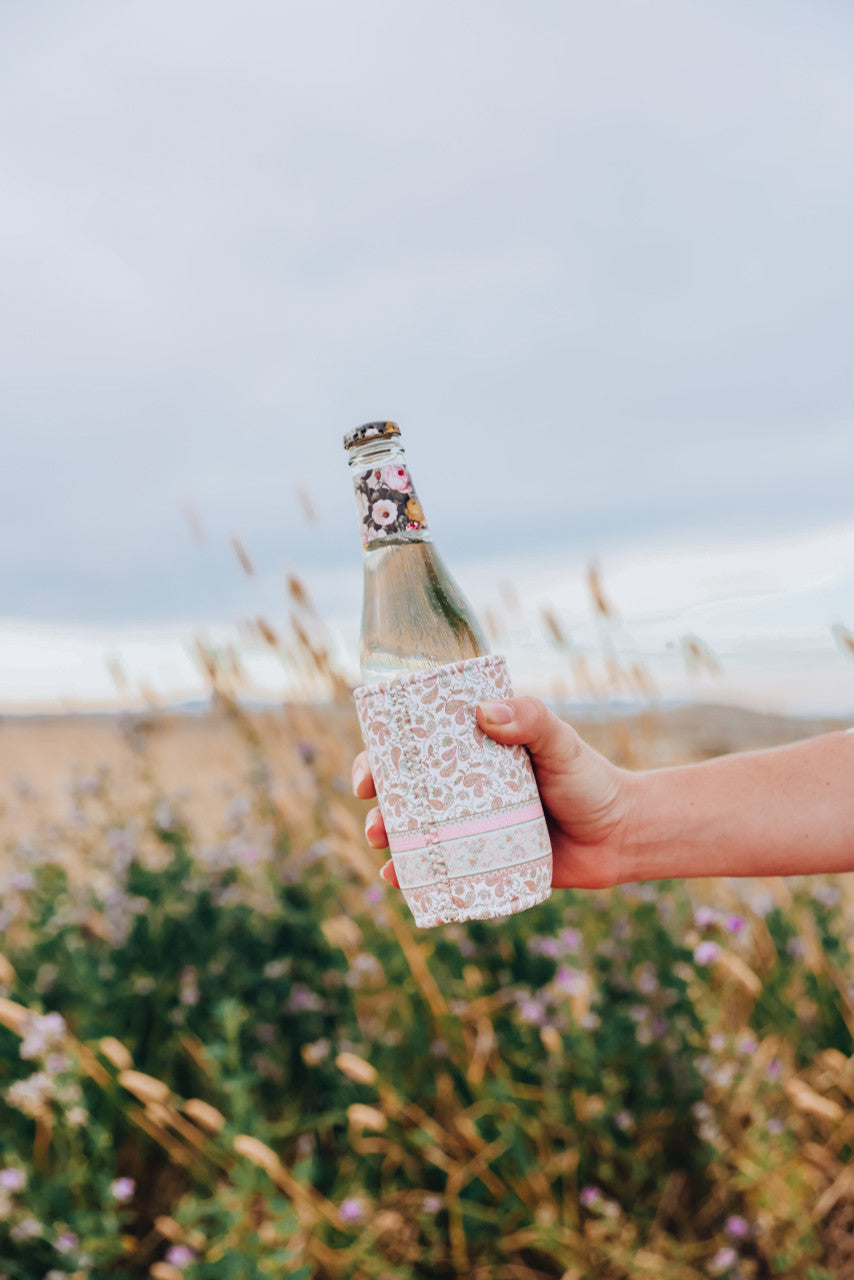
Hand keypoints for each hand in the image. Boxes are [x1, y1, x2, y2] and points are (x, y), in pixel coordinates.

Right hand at [351, 696, 634, 889]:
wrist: (621, 836)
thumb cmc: (589, 780)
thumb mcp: (560, 743)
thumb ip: (531, 720)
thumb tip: (485, 713)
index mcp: (472, 755)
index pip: (414, 749)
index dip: (380, 758)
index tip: (368, 772)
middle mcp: (463, 791)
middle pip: (403, 794)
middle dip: (378, 805)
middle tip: (374, 818)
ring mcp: (469, 830)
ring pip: (414, 834)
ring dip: (388, 839)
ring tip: (384, 847)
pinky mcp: (482, 866)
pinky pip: (439, 872)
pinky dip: (412, 877)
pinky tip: (397, 881)